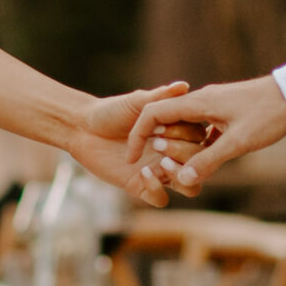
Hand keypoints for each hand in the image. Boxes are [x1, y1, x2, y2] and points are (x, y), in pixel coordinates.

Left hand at [73, 81, 210, 208]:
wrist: (84, 128)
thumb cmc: (112, 111)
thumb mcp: (137, 102)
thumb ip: (161, 97)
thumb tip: (183, 86)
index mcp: (177, 135)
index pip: (201, 141)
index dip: (191, 136)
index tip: (168, 127)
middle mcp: (172, 155)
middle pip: (200, 165)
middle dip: (186, 155)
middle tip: (159, 143)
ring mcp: (159, 172)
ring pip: (190, 187)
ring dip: (182, 177)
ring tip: (162, 163)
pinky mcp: (140, 186)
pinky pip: (160, 199)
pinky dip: (156, 188)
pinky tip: (142, 172)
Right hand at [126, 76, 285, 193]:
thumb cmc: (268, 115)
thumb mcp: (238, 143)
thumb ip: (208, 161)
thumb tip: (181, 179)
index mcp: (197, 103)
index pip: (153, 114)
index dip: (137, 135)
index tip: (131, 157)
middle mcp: (201, 101)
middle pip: (166, 121)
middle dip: (158, 145)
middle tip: (157, 169)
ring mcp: (214, 106)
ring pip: (184, 127)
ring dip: (178, 146)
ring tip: (175, 167)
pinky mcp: (226, 112)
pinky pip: (202, 130)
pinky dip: (196, 145)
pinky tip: (203, 160)